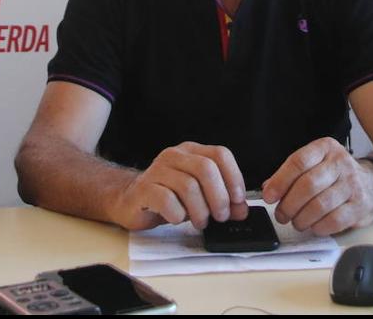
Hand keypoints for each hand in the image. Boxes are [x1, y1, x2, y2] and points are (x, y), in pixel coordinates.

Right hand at [110, 142, 248, 229]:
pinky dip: (178, 214)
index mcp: (191, 152)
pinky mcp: (143, 189)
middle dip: (218, 197)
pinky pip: (167, 200)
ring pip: (188, 186)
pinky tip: (177, 218)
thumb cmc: (168, 197)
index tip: (238, 200)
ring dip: (200, 210)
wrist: (130, 201)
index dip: (234, 177)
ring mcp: (157, 170)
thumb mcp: (199, 197)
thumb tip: (242, 210)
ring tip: (200, 221)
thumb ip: (222, 201)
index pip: (220, 155)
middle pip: (206, 169)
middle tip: (220, 216)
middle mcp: (174, 156)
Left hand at [261, 137, 372, 235]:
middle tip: (282, 214)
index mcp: (326, 148)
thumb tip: (268, 188)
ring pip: (319, 205)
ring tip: (296, 222)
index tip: (269, 196)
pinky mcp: (360, 206)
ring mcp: (353, 185)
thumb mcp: (316, 164)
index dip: (280, 181)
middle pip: (308, 185)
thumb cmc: (337, 175)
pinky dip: (318, 227)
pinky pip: (334, 221)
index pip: (298, 162)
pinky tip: (314, 226)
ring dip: (301, 219)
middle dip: (289, 204)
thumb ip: (291, 174)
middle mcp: (341, 163)